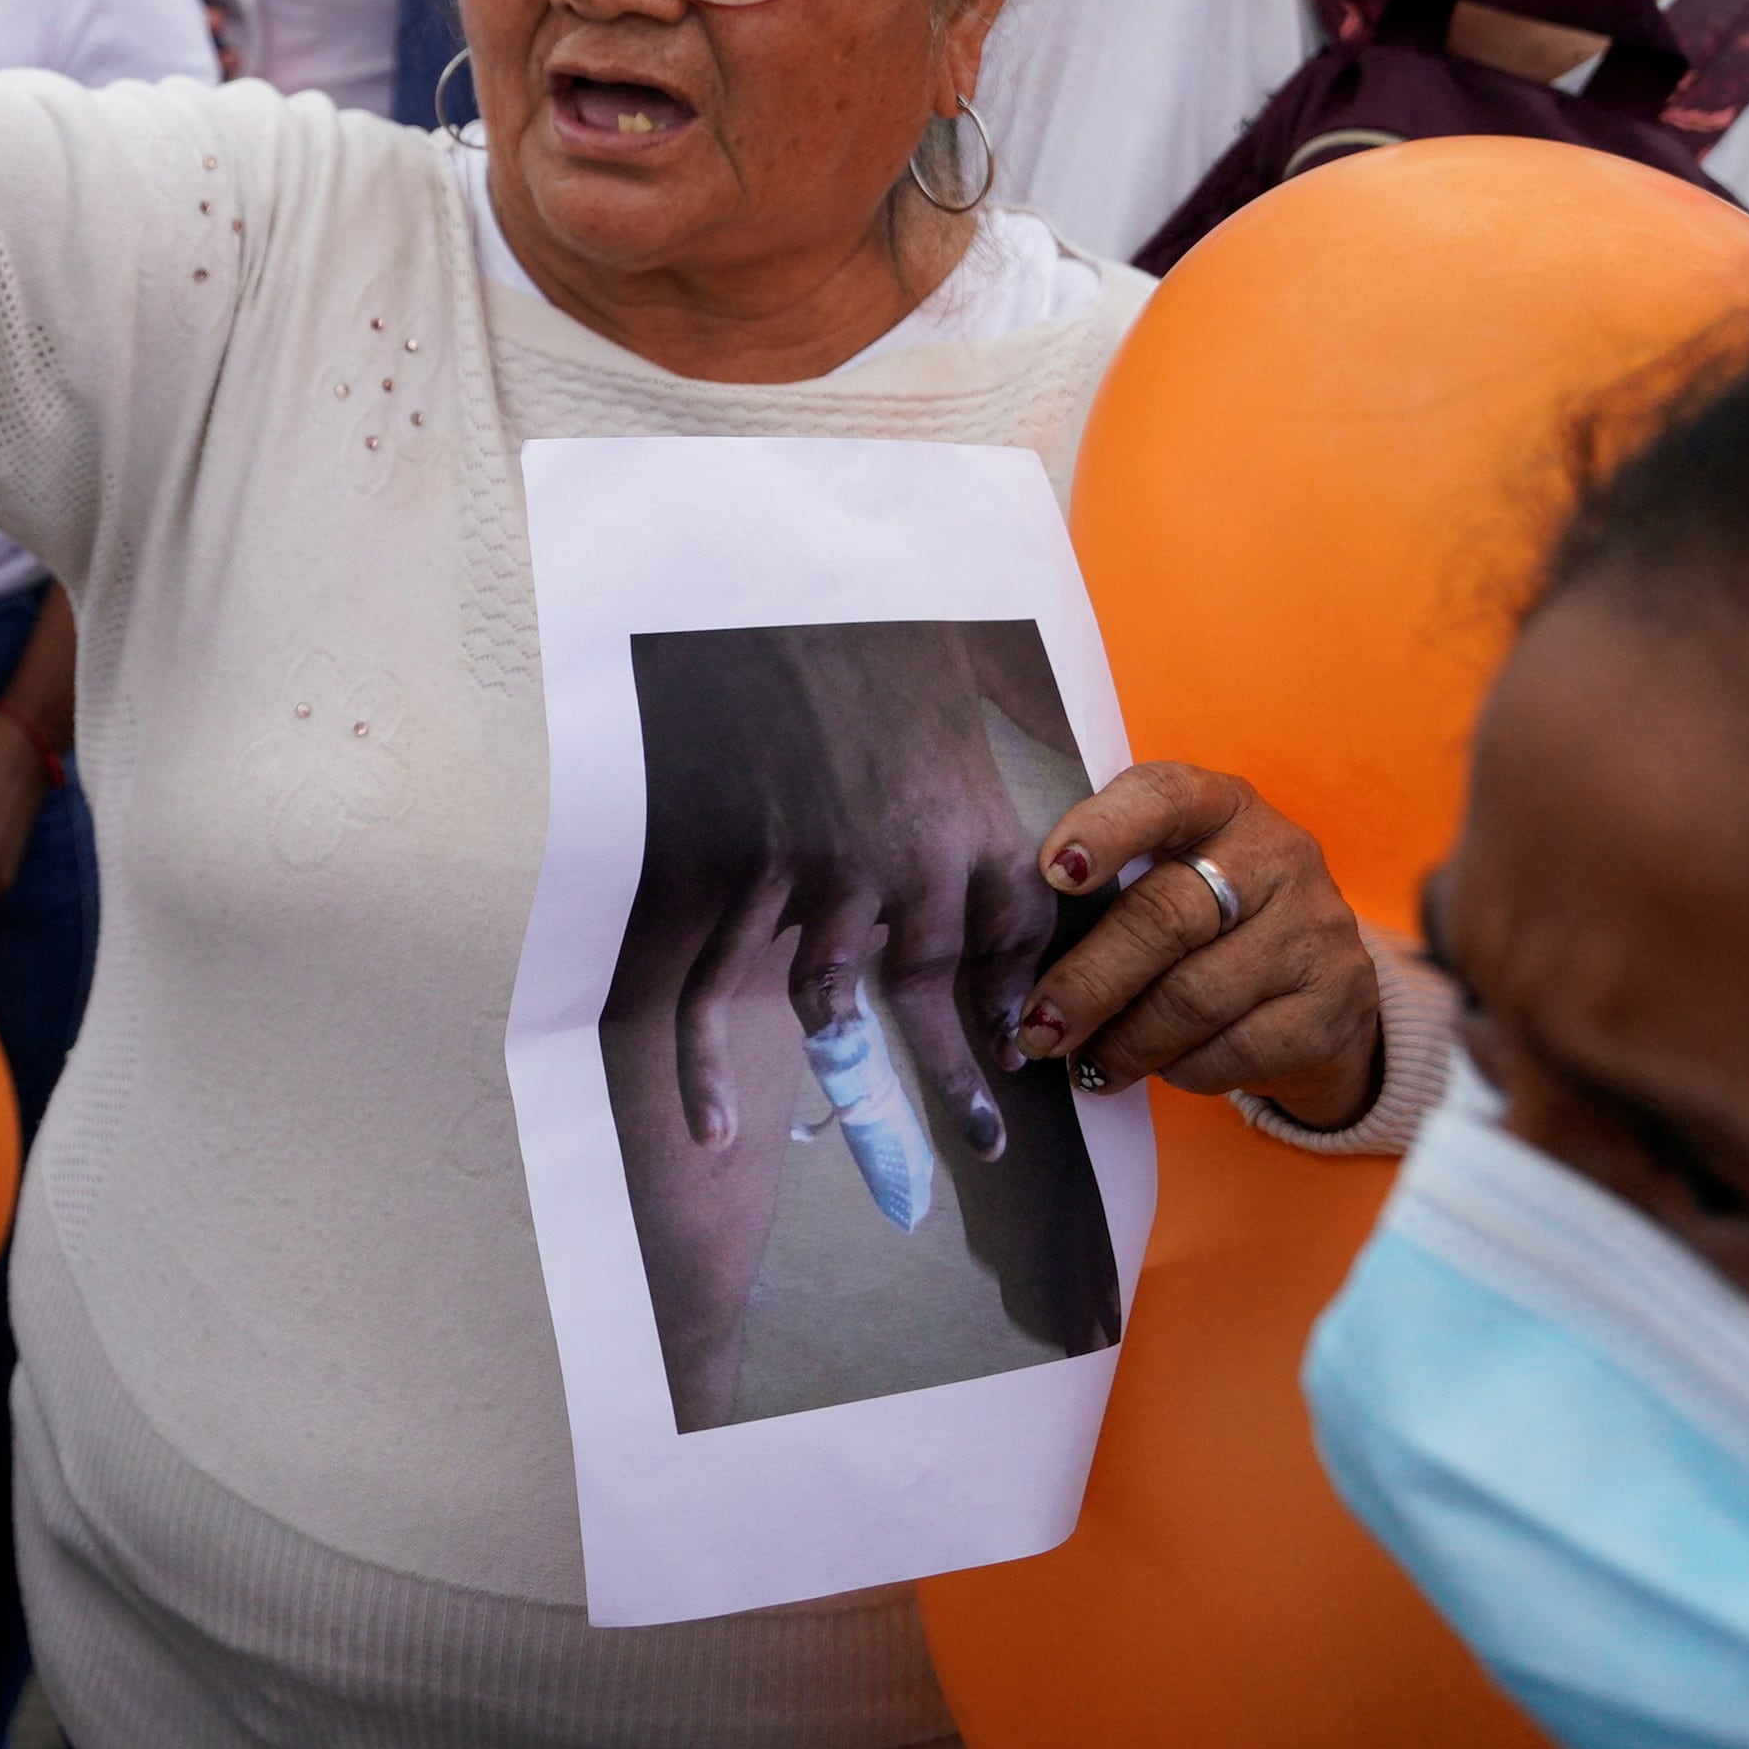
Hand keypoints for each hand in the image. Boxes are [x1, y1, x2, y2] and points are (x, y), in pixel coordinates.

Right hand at [628, 630, 1054, 1160]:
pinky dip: (710, 1063)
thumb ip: (1003, 747)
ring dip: (859, 1081)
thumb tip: (1037, 762)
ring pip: (837, 1003)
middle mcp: (912, 861)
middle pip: (937, 990)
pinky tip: (717, 1127)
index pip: (1018, 936)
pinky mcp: (748, 869)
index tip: (1026, 1042)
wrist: (789, 595)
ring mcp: (823, 873)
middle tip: (986, 1142)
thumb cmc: (885, 641)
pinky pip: (722, 983)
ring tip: (884, 1152)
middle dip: (961, 1076)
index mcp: (976, 817)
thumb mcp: (971, 695)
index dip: (1021, 996)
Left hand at [1015, 762, 1381, 1128]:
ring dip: (1126, 1042)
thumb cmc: (1211, 920)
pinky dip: (1183, 1068)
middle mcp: (1278, 855)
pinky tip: (1160, 1069)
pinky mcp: (1336, 1004)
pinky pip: (1237, 1049)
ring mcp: (1315, 930)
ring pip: (1196, 997)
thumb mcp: (1170, 873)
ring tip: (1085, 1066)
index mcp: (1221, 805)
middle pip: (1165, 917)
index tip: (1052, 874)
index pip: (1162, 796)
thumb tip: (1012, 953)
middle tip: (1039, 1028)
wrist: (1322, 985)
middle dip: (1089, 982)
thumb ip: (1108, 886)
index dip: (1103, 830)